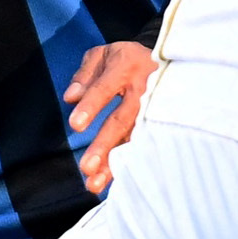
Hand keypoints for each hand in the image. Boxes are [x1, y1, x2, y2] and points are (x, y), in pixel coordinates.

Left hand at [65, 43, 157, 192]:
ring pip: (135, 138)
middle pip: (123, 119)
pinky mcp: (160, 123)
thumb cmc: (125, 59)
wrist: (166, 59)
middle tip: (87, 167)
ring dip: (116, 163)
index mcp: (126, 66)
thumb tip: (71, 97)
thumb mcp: (103, 55)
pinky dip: (129, 165)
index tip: (75, 125)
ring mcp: (155, 108)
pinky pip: (144, 146)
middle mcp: (144, 89)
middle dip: (105, 144)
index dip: (91, 105)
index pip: (105, 87)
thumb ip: (85, 74)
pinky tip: (112, 182)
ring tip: (95, 183)